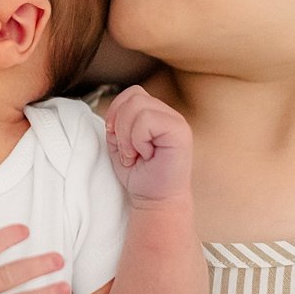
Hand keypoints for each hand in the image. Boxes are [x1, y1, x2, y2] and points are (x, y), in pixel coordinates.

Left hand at [105, 84, 193, 205]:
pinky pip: (147, 120)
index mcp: (156, 114)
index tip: (113, 135)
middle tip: (128, 151)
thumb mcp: (119, 143)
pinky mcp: (181, 131)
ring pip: (138, 105)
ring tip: (136, 154)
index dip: (116, 110)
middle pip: (133, 96)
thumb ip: (117, 123)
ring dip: (128, 134)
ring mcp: (176, 121)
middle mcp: (168, 114)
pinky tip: (146, 155)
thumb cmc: (140, 175)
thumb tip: (114, 113)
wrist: (155, 201)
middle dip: (120, 125)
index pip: (132, 93)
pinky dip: (138, 139)